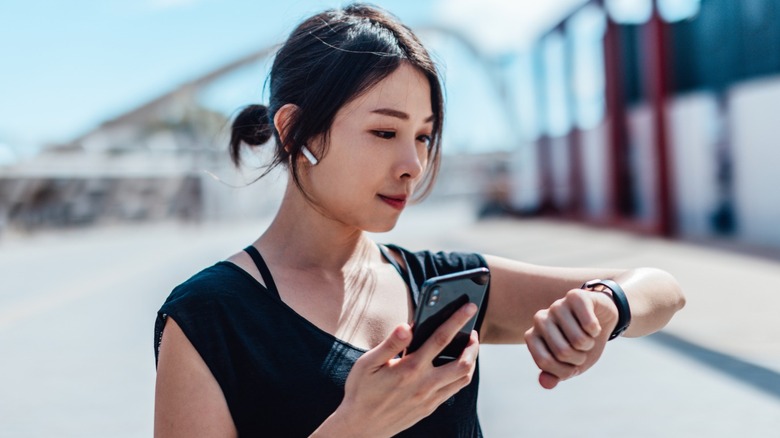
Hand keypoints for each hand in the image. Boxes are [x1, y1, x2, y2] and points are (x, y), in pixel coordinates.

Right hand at [313, 303, 479, 436]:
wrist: (361, 427)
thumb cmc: (361, 391)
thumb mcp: (367, 364)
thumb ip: (390, 344)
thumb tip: (407, 326)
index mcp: (410, 369)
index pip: (440, 339)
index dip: (457, 320)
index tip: (469, 307)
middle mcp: (424, 384)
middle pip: (463, 363)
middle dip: (473, 344)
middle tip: (474, 331)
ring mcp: (429, 398)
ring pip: (464, 378)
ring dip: (471, 360)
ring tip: (469, 347)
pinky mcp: (430, 407)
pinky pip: (454, 389)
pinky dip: (462, 374)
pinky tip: (456, 365)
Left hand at [524, 288, 617, 388]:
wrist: (600, 320)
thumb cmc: (581, 345)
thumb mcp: (570, 365)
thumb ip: (555, 375)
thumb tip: (545, 383)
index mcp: (533, 337)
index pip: (545, 362)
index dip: (564, 370)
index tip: (571, 365)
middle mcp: (540, 319)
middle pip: (562, 352)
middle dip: (579, 357)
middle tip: (581, 348)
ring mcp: (556, 306)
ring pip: (578, 340)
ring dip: (589, 343)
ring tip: (587, 336)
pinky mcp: (575, 296)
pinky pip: (588, 324)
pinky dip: (596, 330)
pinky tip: (593, 324)